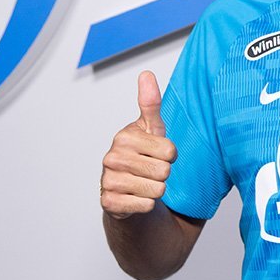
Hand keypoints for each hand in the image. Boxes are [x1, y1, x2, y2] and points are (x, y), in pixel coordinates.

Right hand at [101, 71, 177, 218]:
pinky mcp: (109, 203)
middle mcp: (112, 157)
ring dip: (155, 190)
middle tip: (151, 171)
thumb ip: (150, 103)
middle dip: (163, 174)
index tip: (158, 154)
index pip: (170, 151)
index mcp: (124, 137)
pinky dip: (146, 204)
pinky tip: (136, 196)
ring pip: (156, 189)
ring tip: (144, 183)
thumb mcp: (151, 128)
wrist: (126, 189)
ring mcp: (108, 181)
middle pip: (164, 171)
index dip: (170, 156)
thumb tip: (146, 73)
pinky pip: (145, 205)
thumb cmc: (143, 155)